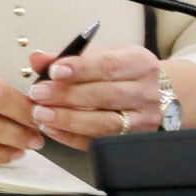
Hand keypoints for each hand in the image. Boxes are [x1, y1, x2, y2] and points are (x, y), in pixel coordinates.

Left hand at [27, 46, 161, 148]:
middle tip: (38, 95)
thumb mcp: (101, 55)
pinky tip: (52, 130)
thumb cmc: (121, 71)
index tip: (53, 71)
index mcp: (139, 63)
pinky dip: (73, 137)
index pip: (108, 65)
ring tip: (41, 114)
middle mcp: (146, 92)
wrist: (157, 92)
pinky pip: (101, 141)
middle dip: (67, 96)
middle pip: (105, 96)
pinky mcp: (134, 140)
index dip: (79, 69)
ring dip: (69, 119)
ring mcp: (144, 120)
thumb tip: (37, 58)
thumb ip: (67, 56)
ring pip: (105, 123)